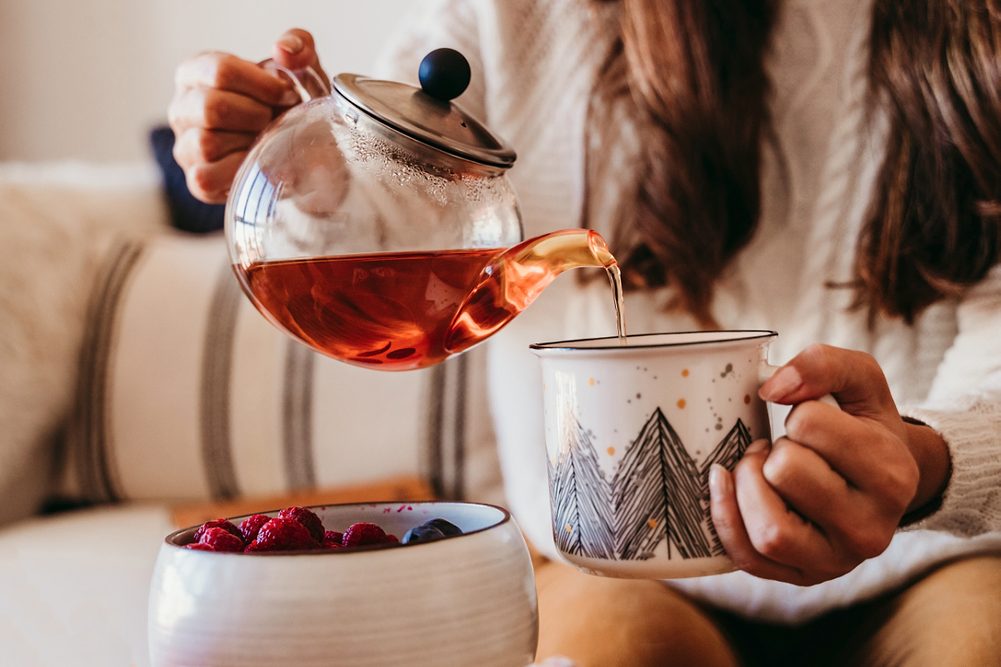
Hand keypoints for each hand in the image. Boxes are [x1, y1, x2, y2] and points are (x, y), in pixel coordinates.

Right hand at [168, 29, 327, 202]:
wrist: (301, 152)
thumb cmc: (289, 106)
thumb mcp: (299, 68)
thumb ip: (298, 45)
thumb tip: (285, 51)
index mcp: (195, 73)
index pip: (219, 70)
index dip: (262, 85)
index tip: (288, 94)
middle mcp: (182, 108)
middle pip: (212, 107)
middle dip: (257, 115)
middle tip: (277, 120)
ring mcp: (185, 147)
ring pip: (207, 143)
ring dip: (250, 143)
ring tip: (267, 139)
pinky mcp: (198, 181)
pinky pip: (208, 176)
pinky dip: (240, 169)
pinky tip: (258, 160)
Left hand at [708, 344, 949, 584]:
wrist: (881, 483)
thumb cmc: (863, 426)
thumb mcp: (861, 381)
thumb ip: (825, 364)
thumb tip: (772, 387)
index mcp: (892, 474)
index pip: (810, 424)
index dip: (799, 413)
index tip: (811, 422)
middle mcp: (872, 528)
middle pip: (786, 472)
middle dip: (772, 449)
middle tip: (781, 446)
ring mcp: (837, 561)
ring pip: (769, 529)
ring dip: (747, 485)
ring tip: (759, 468)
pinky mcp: (803, 577)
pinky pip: (748, 558)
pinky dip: (726, 517)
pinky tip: (726, 485)